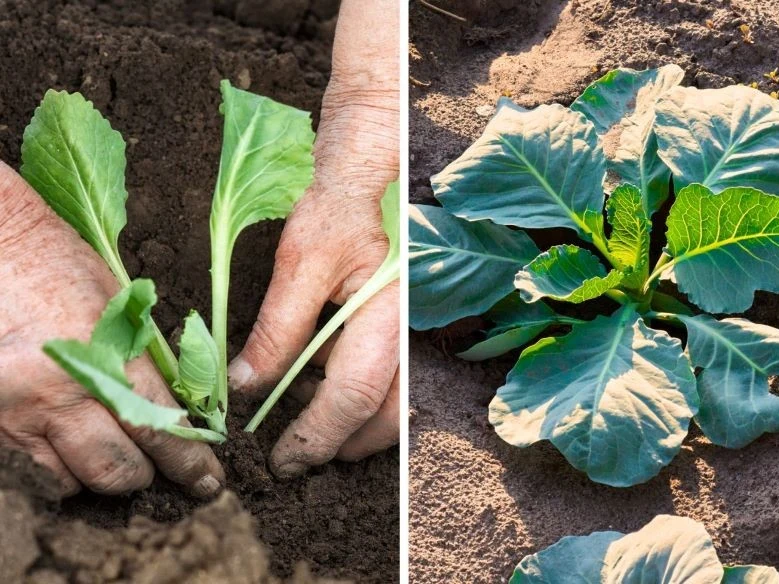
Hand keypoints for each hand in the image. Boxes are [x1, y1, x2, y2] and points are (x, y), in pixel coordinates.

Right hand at [0, 161, 224, 496]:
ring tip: (119, 458)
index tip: (209, 479)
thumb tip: (183, 405)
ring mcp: (20, 413)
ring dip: (103, 477)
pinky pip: (36, 472)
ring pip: (75, 480)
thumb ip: (148, 358)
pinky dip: (61, 471)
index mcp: (107, 356)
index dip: (191, 462)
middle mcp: (61, 393)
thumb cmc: (59, 265)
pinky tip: (74, 450)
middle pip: (119, 469)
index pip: (164, 427)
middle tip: (162, 470)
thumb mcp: (120, 304)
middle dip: (149, 476)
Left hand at [228, 0, 399, 479]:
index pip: (352, 395)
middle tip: (299, 456)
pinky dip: (362, 400)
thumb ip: (277, 329)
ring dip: (356, 429)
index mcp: (385, 312)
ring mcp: (411, 327)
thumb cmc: (339, 201)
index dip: (316, 435)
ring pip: (394, 404)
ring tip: (313, 432)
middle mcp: (409, 328)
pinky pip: (390, 378)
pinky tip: (327, 393)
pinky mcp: (402, 322)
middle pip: (386, 414)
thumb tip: (248, 385)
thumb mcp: (298, 260)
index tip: (283, 460)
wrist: (375, 164)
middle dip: (343, 445)